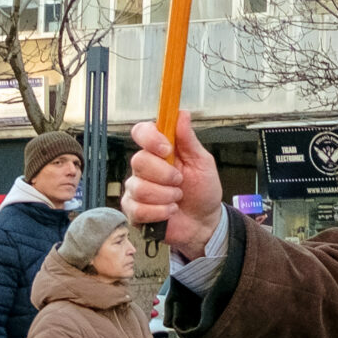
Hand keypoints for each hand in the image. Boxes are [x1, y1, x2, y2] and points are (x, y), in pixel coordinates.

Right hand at [123, 110, 224, 256]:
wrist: (203, 222)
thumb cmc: (203, 190)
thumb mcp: (202, 162)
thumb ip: (189, 140)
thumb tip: (182, 114)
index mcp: (160, 150)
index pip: (141, 132)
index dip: (150, 138)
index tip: (167, 149)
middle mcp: (144, 167)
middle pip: (138, 160)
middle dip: (165, 175)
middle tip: (180, 182)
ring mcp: (136, 188)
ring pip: (139, 187)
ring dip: (165, 196)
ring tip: (177, 198)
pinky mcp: (133, 210)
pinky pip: (138, 209)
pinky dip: (160, 212)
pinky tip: (170, 211)